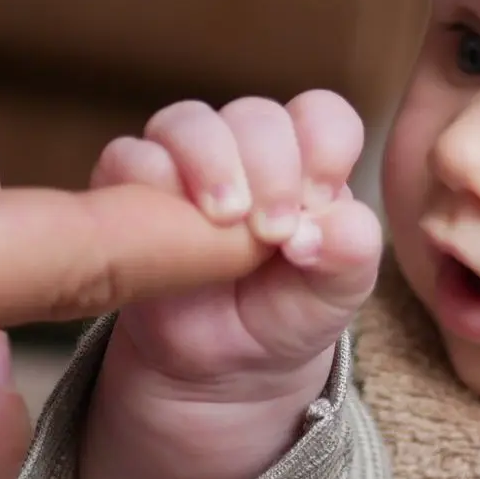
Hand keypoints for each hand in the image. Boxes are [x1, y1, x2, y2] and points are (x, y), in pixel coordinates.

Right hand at [96, 91, 381, 397]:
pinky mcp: (130, 187)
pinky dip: (148, 182)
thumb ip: (351, 252)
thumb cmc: (288, 310)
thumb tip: (326, 227)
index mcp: (306, 159)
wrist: (224, 362)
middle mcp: (246, 148)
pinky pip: (127, 157)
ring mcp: (186, 163)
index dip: (324, 148)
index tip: (320, 203)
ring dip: (209, 164)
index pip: (321, 116)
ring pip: (187, 124)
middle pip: (255, 117)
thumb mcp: (338, 292)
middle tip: (274, 232)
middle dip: (270, 168)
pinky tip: (170, 230)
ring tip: (225, 219)